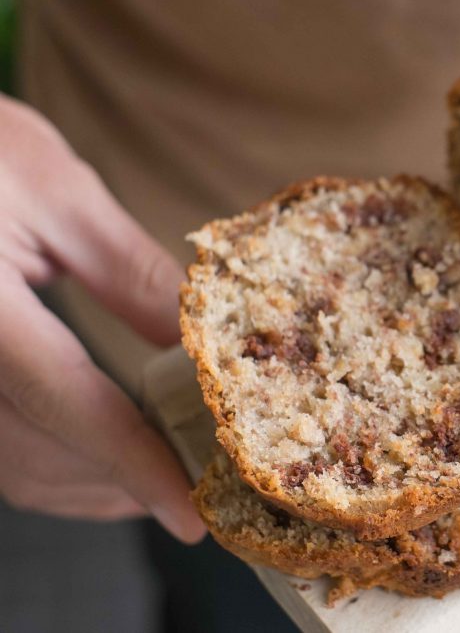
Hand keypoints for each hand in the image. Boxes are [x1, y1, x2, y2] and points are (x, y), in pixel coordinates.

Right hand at [0, 93, 203, 542]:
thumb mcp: (57, 190)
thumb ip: (128, 272)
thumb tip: (197, 341)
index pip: (67, 404)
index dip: (135, 464)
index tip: (191, 511)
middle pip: (35, 454)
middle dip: (122, 484)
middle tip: (199, 490)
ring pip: (8, 467)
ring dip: (87, 486)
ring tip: (159, 482)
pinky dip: (50, 466)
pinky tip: (100, 459)